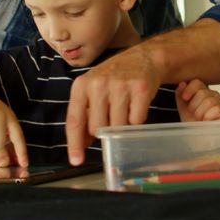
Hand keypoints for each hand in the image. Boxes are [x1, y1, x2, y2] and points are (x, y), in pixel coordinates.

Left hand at [66, 46, 161, 164]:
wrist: (144, 57)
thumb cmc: (115, 77)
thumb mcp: (93, 90)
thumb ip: (85, 115)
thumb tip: (82, 145)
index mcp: (82, 85)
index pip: (75, 121)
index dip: (75, 144)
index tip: (76, 161)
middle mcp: (98, 84)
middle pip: (97, 128)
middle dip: (105, 130)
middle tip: (112, 116)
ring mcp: (120, 85)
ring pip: (118, 127)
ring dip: (122, 125)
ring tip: (125, 108)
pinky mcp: (140, 88)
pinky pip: (136, 120)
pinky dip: (137, 119)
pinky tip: (136, 105)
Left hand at [176, 79, 219, 121]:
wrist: (199, 138)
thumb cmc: (192, 123)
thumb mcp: (183, 108)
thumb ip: (180, 95)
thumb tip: (182, 83)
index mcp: (202, 91)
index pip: (197, 82)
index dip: (189, 89)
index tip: (185, 98)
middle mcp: (213, 94)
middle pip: (202, 92)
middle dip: (194, 106)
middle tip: (194, 115)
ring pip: (208, 101)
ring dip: (200, 113)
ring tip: (200, 120)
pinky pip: (216, 110)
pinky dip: (208, 118)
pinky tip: (207, 122)